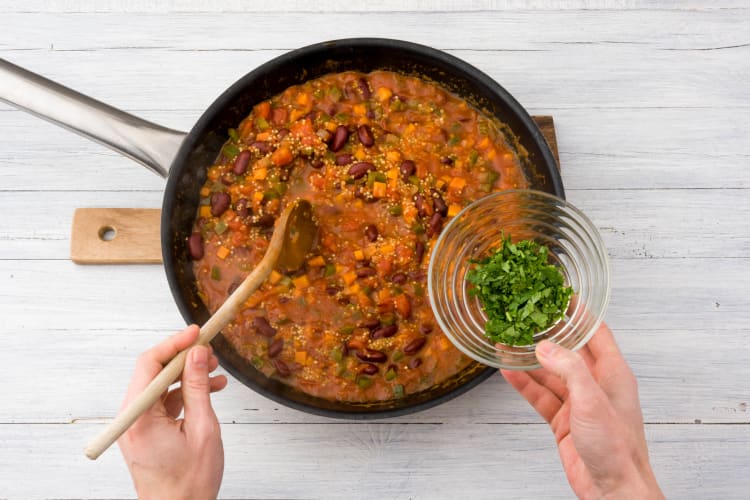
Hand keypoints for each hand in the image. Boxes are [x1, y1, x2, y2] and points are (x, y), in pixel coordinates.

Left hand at [117, 325, 227, 499]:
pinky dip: (184, 393)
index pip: (150, 365)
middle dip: (184, 358)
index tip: (196, 332)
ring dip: (187, 376)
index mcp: (139, 418)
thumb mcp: (202, 429)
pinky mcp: (145, 432)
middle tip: (210, 351)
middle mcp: (131, 420)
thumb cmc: (189, 484)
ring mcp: (137, 426)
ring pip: (160, 386)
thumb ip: (198, 388)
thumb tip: (198, 356)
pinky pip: (163, 402)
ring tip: (215, 373)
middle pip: (153, 373)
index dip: (174, 344)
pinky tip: (209, 391)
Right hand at [502, 323, 662, 499]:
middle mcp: (595, 384)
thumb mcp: (593, 401)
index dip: (578, 313)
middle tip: (525, 318)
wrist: (613, 489)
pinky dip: (524, 383)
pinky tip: (509, 371)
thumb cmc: (619, 449)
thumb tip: (546, 347)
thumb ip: (569, 369)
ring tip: (507, 343)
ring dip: (529, 360)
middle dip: (545, 335)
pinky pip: (540, 395)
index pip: (595, 332)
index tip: (560, 296)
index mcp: (613, 373)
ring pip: (549, 373)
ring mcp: (578, 402)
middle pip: (567, 350)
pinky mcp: (563, 419)